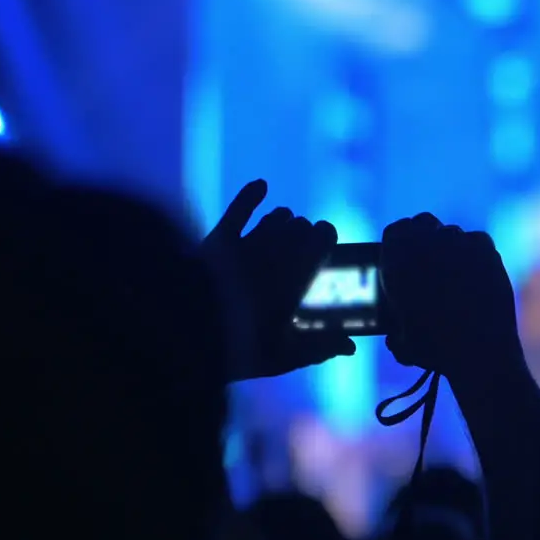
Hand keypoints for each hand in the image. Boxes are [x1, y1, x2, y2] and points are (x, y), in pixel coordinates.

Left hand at [202, 180, 354, 380]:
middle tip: (300, 254)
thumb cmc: (242, 344)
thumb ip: (320, 347)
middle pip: (301, 225)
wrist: (188, 327)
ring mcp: (248, 240)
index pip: (324, 235)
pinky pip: (239, 208)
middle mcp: (277, 248)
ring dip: (283, 223)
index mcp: (299, 273)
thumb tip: (351, 348)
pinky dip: (252, 194)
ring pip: (276, 217)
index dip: (326, 239)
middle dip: (304, 235)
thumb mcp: (285, 354)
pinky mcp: (220, 238)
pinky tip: (261, 186)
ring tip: (281, 235)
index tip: (324, 252)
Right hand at [380, 213, 519, 381]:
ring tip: (457, 273)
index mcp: (396, 260)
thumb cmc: (436, 350)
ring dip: (452, 246)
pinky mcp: (485, 248)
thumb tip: (394, 334)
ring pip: (452, 232)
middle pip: (423, 222)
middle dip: (426, 237)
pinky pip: (478, 241)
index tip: (406, 254)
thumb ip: (395, 328)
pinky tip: (478, 273)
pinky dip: (477, 252)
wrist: (478, 350)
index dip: (401, 242)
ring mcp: (457, 242)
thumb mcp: (401, 342)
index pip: (395, 231)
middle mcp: (424, 243)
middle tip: (432, 259)